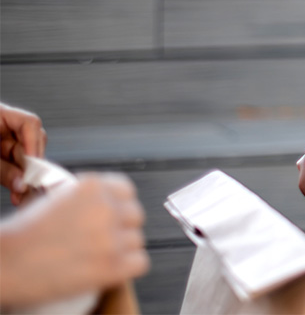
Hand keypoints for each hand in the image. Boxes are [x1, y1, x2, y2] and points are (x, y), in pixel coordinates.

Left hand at [0, 103, 46, 204]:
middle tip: (31, 185)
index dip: (35, 144)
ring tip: (22, 193)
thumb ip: (2, 171)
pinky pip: (15, 164)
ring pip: (25, 156)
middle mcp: (5, 126)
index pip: (29, 123)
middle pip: (31, 141)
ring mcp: (3, 140)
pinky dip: (17, 177)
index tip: (34, 165)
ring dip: (25, 175)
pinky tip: (18, 192)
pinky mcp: (1, 153)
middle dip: (30, 165)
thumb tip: (23, 185)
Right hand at [0, 173, 149, 308]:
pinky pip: (140, 263)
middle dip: (120, 229)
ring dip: (122, 250)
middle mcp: (105, 207)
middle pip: (135, 216)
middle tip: (99, 242)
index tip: (108, 219)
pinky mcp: (111, 265)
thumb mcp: (55, 199)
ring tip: (96, 258)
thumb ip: (85, 198)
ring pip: (137, 241)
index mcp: (92, 186)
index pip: (127, 191)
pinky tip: (109, 270)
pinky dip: (127, 268)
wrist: (2, 264)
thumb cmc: (20, 236)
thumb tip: (110, 203)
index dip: (117, 208)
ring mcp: (110, 236)